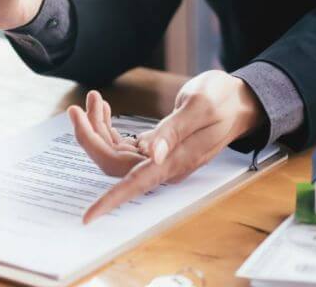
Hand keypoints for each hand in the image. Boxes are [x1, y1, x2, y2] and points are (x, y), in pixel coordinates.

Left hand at [68, 70, 264, 223]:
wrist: (239, 101)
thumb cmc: (223, 100)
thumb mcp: (200, 105)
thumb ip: (173, 130)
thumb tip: (151, 154)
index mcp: (176, 160)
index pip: (135, 184)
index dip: (110, 201)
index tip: (88, 217)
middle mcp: (164, 165)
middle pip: (113, 163)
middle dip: (89, 137)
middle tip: (77, 108)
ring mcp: (159, 158)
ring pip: (114, 152)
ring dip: (97, 128)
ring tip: (93, 99)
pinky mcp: (156, 148)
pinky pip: (121, 144)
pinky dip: (107, 126)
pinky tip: (104, 108)